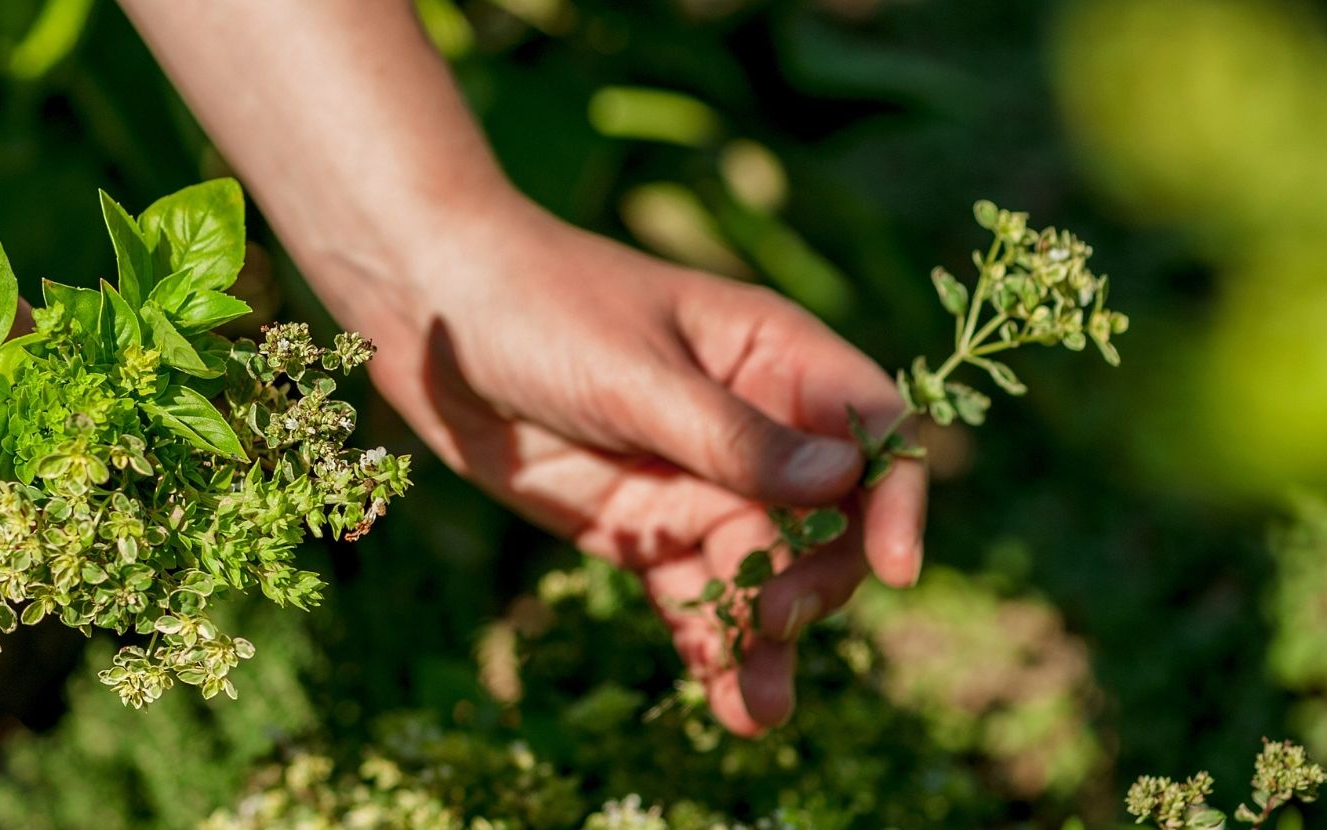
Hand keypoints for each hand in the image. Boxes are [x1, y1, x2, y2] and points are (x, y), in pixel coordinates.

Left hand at [343, 201, 926, 733]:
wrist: (430, 311)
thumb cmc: (540, 305)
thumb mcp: (633, 371)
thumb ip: (731, 436)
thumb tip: (841, 483)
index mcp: (773, 355)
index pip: (872, 428)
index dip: (896, 498)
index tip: (894, 567)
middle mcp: (752, 425)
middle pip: (827, 520)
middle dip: (817, 578)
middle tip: (774, 619)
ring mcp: (696, 482)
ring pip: (761, 572)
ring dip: (768, 639)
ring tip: (759, 710)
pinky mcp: (640, 529)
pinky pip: (692, 596)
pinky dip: (711, 645)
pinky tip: (722, 699)